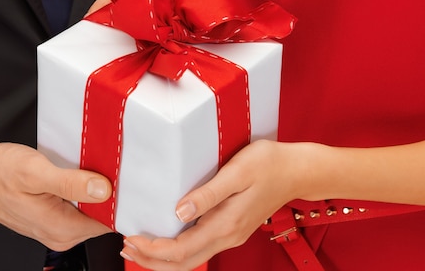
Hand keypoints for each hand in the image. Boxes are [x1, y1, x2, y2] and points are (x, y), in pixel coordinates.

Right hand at [0, 143, 112, 250]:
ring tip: (93, 164)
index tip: (124, 175)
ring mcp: (57, 226)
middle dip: (110, 190)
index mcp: (62, 227)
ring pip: (91, 207)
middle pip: (103, 214)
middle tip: (110, 163)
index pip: (109, 220)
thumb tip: (103, 190)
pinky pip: (78, 204)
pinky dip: (83, 187)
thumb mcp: (34, 172)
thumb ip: (70, 183)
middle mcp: (61, 232)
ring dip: (96, 187)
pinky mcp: (52, 215)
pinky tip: (78, 171)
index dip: (121, 197)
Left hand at [120, 140, 313, 269]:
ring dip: (163, 256)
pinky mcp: (233, 227)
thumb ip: (208, 193)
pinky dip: (177, 248)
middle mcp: (228, 235)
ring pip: (192, 258)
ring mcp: (231, 234)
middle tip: (126, 247)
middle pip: (184, 262)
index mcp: (226, 224)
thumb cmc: (269, 163)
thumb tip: (179, 212)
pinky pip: (200, 247)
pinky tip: (167, 235)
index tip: (132, 238)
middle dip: (151, 260)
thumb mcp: (237, 171)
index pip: (182, 250)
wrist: (298, 169)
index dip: (153, 250)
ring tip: (139, 246)